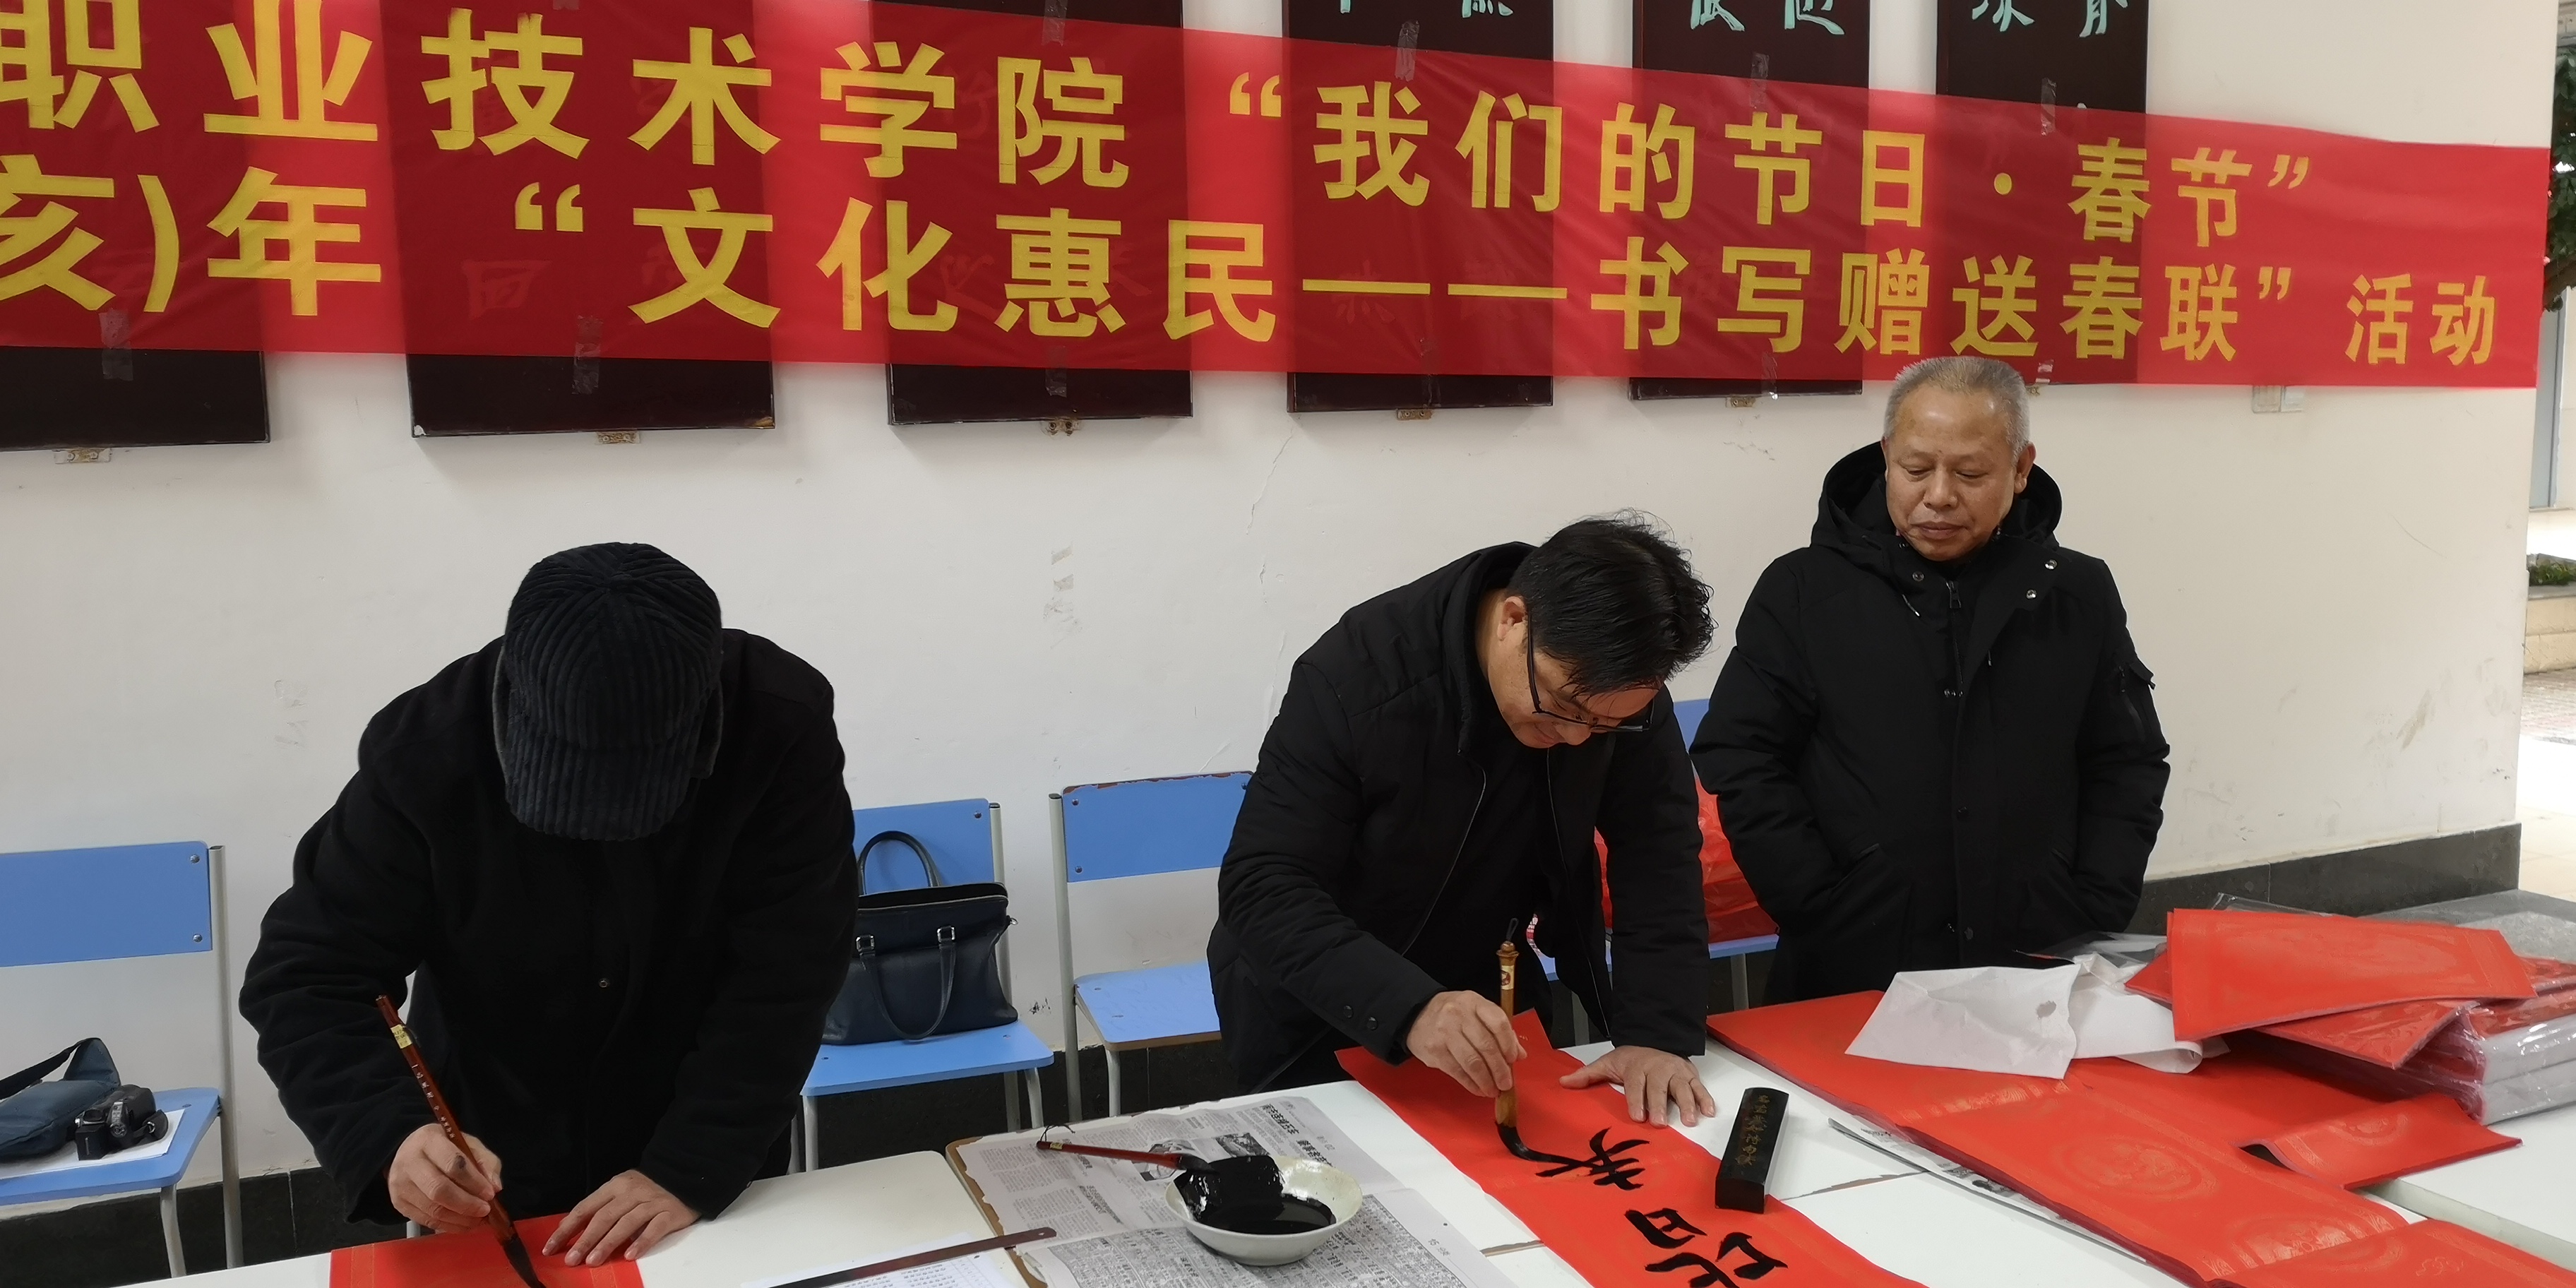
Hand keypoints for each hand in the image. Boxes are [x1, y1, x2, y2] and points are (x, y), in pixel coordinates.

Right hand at [387, 1123, 502, 1232]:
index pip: (452, 1163)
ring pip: (432, 1209)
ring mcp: (400, 1184)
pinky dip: (449, 1225)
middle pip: (439, 1190)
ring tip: (478, 1220)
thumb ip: (486, 1162)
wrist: (410, 1152)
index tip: (490, 1193)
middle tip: (485, 1210)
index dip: (474, 1181)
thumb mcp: (468, 1144)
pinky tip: (464, 1224)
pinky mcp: (398, 1203)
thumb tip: (495, 1187)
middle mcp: (409, 1162)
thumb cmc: (445, 1147)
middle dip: (466, 1204)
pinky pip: (426, 1220)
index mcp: (428, 1140)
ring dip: (460, 1219)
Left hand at [543, 1170, 698, 1263]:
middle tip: (572, 1260)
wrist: (685, 1175)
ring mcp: (652, 1203)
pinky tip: (630, 1255)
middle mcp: (631, 1193)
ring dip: (608, 1243)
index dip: (567, 1229)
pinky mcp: (670, 1213)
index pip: (586, 1208)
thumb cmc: (647, 1189)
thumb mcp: (620, 1192)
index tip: (551, 1248)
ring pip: (626, 1223)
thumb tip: (568, 1228)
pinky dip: (642, 1242)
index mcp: (615, 1187)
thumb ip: (598, 1208)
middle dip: (586, 1239)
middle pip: (604, 1217)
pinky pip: (654, 1228)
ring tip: (594, 1261)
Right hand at [1402, 990, 1526, 1097]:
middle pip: (1486, 1045)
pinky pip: (1457, 1071)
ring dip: (1486, 1080)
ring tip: (1493, 1090)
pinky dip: (1471, 1084)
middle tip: (1506, 1083)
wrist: (1416, 1015)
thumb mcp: (1476, 1012)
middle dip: (1499, 1069)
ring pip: (1472, 1062)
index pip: (1497, 1022)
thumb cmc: (1453, 1014)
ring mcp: (1444, 1033)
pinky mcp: (1434, 1050)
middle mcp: (1458, 1015)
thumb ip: (1499, 1030)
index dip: (1508, 1044)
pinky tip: (1479, 1089)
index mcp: (1474, 1002)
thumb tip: (1520, 1054)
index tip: (1513, 1059)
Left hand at [1559, 1046, 1715, 1127]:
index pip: (1636, 1084)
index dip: (1636, 1100)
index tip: (1637, 1116)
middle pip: (1659, 1087)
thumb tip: (1562, 1082)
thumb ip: (1588, 1075)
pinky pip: (1700, 1086)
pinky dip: (1706, 1098)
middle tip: (1659, 1123)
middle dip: (1659, 1104)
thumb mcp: (1608, 1063)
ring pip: (1682, 1087)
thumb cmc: (1630, 1059)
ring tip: (1690, 1121)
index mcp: (1636, 1066)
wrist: (1655, 1039)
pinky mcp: (1691, 1074)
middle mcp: (1658, 1068)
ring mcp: (1676, 1071)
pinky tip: (1709, 1112)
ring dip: (1687, 1103)